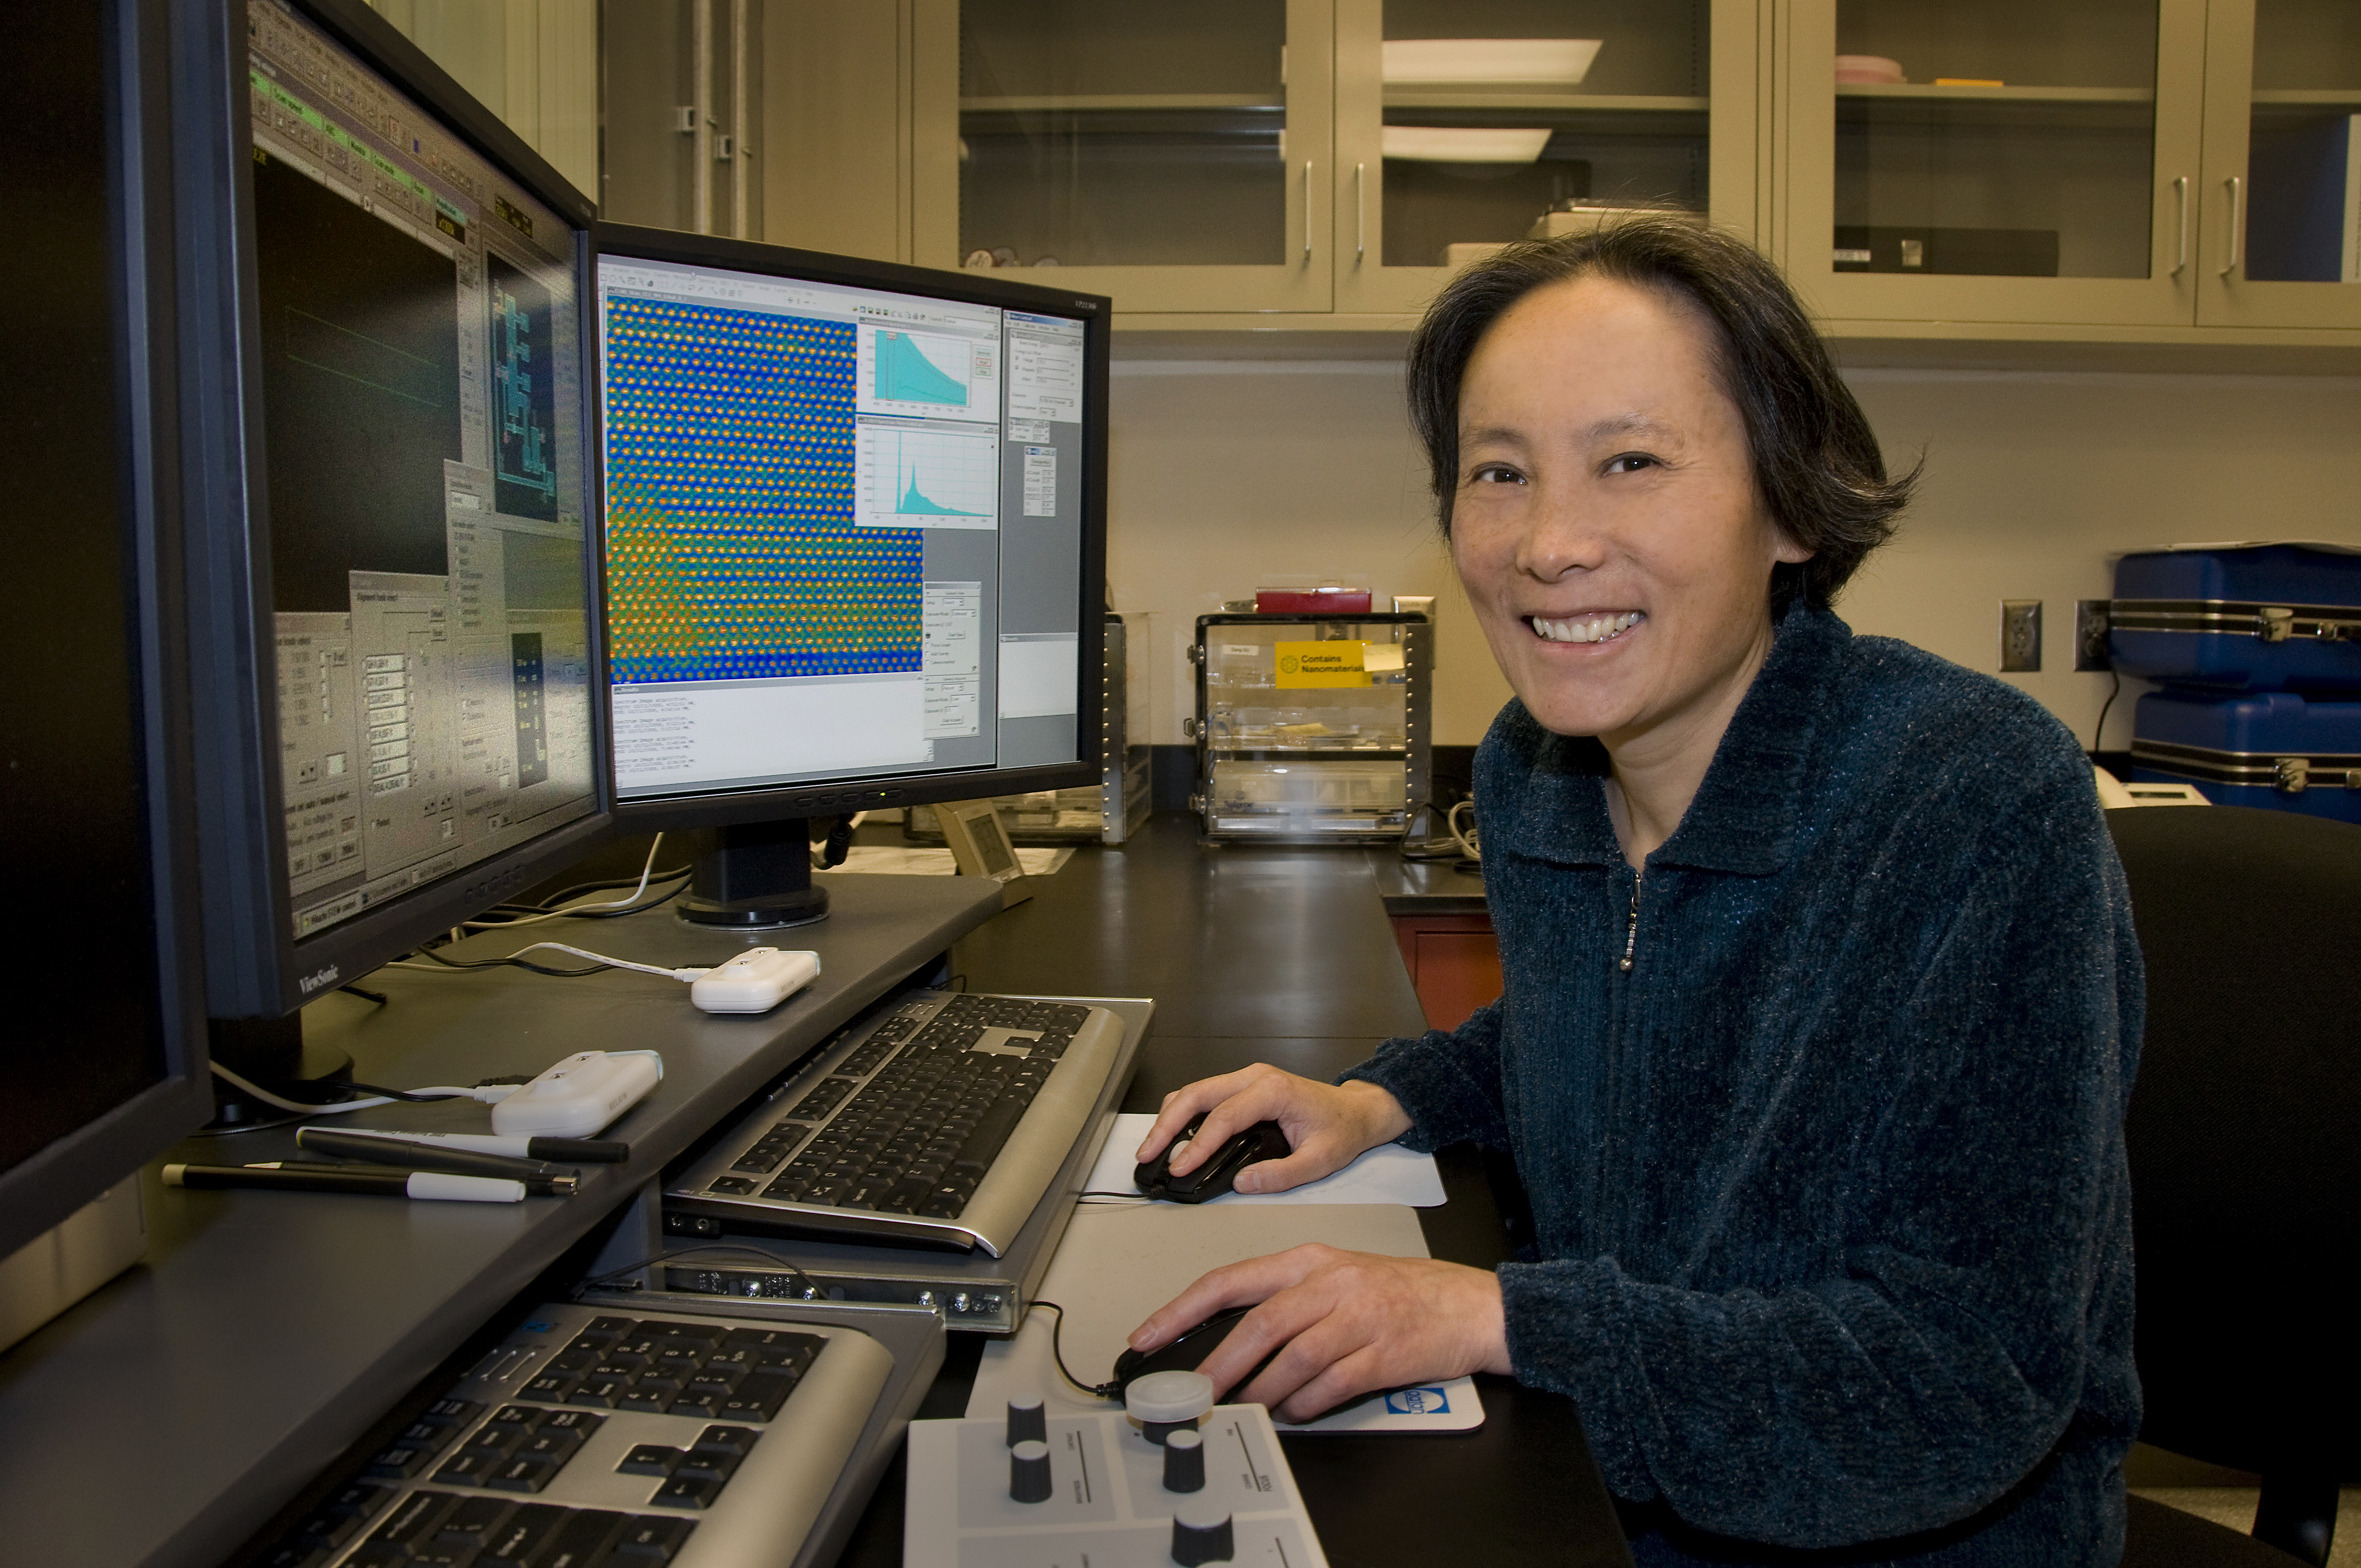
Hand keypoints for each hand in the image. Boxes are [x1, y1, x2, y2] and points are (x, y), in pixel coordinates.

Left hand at [1128, 1245, 1509, 1422]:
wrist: (1470, 1305)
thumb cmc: (1401, 1292)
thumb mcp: (1339, 1277)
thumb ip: (1288, 1301)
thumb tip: (1230, 1342)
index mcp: (1311, 1260)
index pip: (1232, 1280)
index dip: (1183, 1309)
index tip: (1148, 1334)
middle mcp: (1331, 1283)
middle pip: (1259, 1323)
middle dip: (1219, 1363)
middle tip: (1194, 1391)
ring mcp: (1358, 1318)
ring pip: (1291, 1358)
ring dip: (1261, 1390)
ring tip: (1247, 1406)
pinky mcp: (1383, 1353)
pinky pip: (1330, 1384)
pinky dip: (1305, 1403)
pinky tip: (1294, 1411)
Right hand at [1133, 1066, 1411, 1194]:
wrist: (1357, 1111)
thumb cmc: (1342, 1130)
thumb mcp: (1320, 1161)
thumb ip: (1281, 1174)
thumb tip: (1243, 1183)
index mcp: (1274, 1091)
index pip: (1224, 1117)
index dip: (1198, 1145)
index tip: (1179, 1168)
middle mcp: (1256, 1077)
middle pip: (1198, 1094)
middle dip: (1167, 1125)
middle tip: (1147, 1154)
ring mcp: (1247, 1078)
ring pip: (1196, 1091)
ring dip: (1171, 1117)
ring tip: (1152, 1148)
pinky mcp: (1243, 1086)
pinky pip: (1206, 1095)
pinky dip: (1184, 1113)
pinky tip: (1173, 1134)